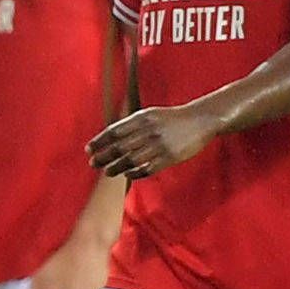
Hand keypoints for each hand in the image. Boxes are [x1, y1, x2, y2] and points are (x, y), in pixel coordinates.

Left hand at [89, 99, 220, 179]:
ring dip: (116, 166)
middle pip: (120, 146)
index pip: (114, 131)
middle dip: (104, 156)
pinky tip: (127, 174)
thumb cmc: (172, 118)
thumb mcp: (151, 114)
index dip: (100, 141)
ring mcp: (159, 145)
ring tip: (107, 172)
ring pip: (131, 159)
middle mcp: (148, 131)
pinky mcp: (169, 157)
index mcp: (142, 118)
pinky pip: (147, 168)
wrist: (201, 120)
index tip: (89, 150)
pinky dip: (135, 172)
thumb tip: (111, 136)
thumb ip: (132, 124)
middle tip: (92, 163)